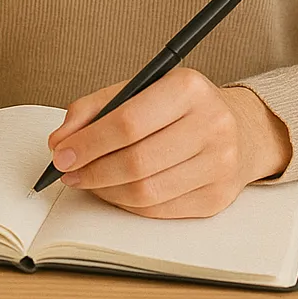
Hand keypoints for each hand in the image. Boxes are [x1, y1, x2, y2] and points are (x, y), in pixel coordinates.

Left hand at [47, 70, 292, 217]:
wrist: (237, 127)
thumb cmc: (178, 107)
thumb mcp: (138, 90)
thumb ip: (94, 109)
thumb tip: (59, 141)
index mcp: (188, 88)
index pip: (128, 121)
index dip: (89, 142)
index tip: (60, 153)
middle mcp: (211, 125)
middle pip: (137, 161)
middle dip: (92, 170)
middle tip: (67, 171)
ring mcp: (219, 165)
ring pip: (146, 192)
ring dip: (106, 190)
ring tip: (87, 180)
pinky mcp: (217, 197)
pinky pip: (159, 209)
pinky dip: (127, 203)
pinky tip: (114, 190)